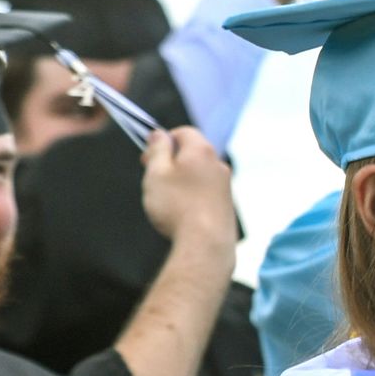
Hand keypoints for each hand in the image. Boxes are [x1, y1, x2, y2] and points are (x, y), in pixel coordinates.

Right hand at [140, 128, 236, 248]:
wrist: (206, 243)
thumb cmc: (177, 205)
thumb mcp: (157, 172)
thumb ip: (157, 150)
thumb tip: (160, 134)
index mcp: (202, 151)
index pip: (184, 132)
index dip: (163, 140)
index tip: (148, 157)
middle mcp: (219, 165)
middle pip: (192, 153)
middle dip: (170, 161)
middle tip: (153, 177)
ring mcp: (225, 185)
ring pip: (198, 174)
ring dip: (180, 180)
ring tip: (166, 198)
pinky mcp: (226, 205)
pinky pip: (205, 192)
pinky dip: (191, 196)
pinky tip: (181, 212)